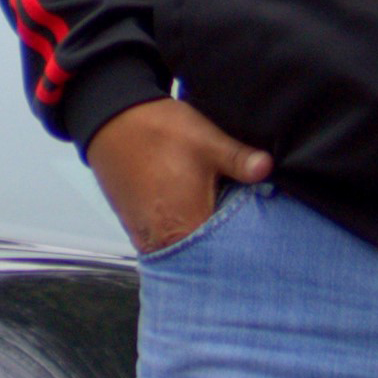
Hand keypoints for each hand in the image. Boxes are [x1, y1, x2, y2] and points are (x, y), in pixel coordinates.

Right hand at [87, 99, 274, 256]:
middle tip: (242, 226)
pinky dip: (182, 233)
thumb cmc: (159, 132)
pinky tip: (193, 214)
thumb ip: (240, 159)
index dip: (244, 243)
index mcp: (186, 227)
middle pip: (203, 255)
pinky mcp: (135, 228)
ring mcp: (146, 238)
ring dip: (201, 239)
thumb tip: (267, 168)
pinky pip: (166, 241)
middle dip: (223, 244)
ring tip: (217, 219)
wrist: (110, 122)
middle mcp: (163, 241)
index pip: (225, 252)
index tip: (258, 232)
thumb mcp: (208, 141)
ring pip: (184, 250)